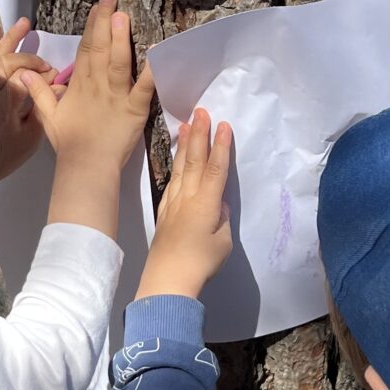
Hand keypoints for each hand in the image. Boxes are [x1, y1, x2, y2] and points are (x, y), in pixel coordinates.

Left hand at [0, 18, 49, 176]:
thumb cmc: (14, 148)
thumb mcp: (33, 133)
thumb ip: (43, 107)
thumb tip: (58, 86)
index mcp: (4, 103)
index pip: (18, 77)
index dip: (38, 75)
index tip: (54, 79)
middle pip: (6, 61)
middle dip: (28, 58)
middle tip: (47, 65)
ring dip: (10, 38)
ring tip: (24, 22)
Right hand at [19, 0, 155, 170]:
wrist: (85, 166)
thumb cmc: (69, 143)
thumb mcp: (48, 115)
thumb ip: (37, 92)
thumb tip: (23, 72)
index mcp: (80, 85)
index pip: (86, 49)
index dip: (92, 26)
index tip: (98, 6)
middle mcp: (98, 85)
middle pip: (101, 48)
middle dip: (105, 21)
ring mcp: (116, 96)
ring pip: (118, 62)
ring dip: (120, 38)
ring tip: (122, 16)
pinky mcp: (134, 109)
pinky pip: (145, 87)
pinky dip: (152, 69)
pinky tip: (159, 51)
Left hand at [136, 108, 233, 299]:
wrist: (168, 278)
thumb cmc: (200, 261)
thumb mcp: (223, 240)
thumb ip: (222, 218)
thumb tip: (219, 205)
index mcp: (207, 203)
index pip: (216, 168)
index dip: (221, 145)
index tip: (224, 124)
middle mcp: (189, 197)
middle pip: (196, 160)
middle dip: (199, 134)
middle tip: (201, 111)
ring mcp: (174, 202)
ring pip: (182, 167)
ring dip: (186, 144)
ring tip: (188, 124)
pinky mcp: (165, 210)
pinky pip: (173, 180)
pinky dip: (177, 164)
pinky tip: (178, 157)